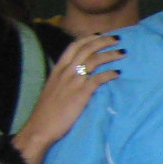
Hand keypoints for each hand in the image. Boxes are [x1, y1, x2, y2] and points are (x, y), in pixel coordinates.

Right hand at [13, 34, 123, 163]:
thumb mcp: (53, 89)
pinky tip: (118, 73)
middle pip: (86, 49)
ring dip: (110, 54)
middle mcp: (65, 72)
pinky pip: (98, 79)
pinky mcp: (80, 94)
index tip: (100, 35)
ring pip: (94, 60)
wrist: (40, 128)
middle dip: (103, 41)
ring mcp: (73, 83)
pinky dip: (109, 74)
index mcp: (57, 70)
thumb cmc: (47, 112)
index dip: (88, 39)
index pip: (73, 46)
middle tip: (117, 38)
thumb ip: (64, 79)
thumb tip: (78, 74)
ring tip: (122, 53)